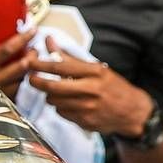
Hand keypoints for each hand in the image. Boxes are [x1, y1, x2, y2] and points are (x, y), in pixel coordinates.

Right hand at [0, 7, 32, 95]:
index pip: (7, 50)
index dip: (22, 39)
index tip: (31, 30)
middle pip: (21, 68)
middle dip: (32, 56)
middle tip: (34, 48)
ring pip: (20, 82)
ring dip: (26, 71)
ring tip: (28, 62)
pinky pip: (14, 94)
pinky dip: (18, 85)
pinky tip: (17, 78)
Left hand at [25, 52, 152, 136]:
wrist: (133, 112)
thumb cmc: (112, 86)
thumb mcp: (95, 68)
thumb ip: (69, 57)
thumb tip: (48, 41)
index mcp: (95, 72)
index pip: (60, 66)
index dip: (40, 64)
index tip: (28, 62)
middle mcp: (91, 89)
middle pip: (53, 86)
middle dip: (37, 82)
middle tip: (31, 78)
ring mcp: (88, 107)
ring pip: (54, 101)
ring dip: (50, 95)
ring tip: (57, 91)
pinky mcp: (86, 121)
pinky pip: (62, 113)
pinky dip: (60, 107)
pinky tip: (69, 104)